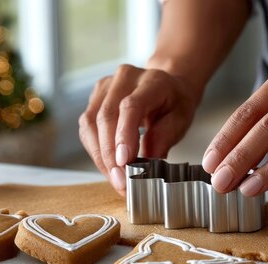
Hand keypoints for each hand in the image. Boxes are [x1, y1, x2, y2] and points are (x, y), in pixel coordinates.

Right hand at [79, 64, 197, 195]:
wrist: (166, 87)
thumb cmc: (173, 104)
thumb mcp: (181, 120)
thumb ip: (164, 137)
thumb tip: (146, 162)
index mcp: (151, 80)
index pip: (130, 106)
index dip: (124, 135)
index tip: (123, 162)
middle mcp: (124, 78)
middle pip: (106, 117)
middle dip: (110, 155)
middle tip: (120, 182)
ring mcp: (105, 87)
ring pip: (91, 124)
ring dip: (100, 156)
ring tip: (115, 179)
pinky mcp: (94, 99)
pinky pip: (86, 129)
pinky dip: (96, 152)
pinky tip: (108, 167)